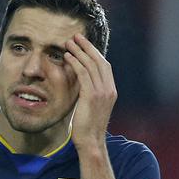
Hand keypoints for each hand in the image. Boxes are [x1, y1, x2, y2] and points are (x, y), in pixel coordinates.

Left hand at [63, 32, 116, 150]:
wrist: (91, 142)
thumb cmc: (88, 128)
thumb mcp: (92, 108)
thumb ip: (90, 94)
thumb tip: (81, 85)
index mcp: (111, 91)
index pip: (104, 66)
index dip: (94, 53)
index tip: (84, 44)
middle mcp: (109, 89)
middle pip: (99, 61)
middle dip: (87, 47)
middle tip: (76, 36)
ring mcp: (102, 92)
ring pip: (91, 65)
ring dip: (79, 51)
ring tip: (68, 43)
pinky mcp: (92, 96)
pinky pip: (83, 74)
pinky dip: (75, 63)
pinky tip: (67, 56)